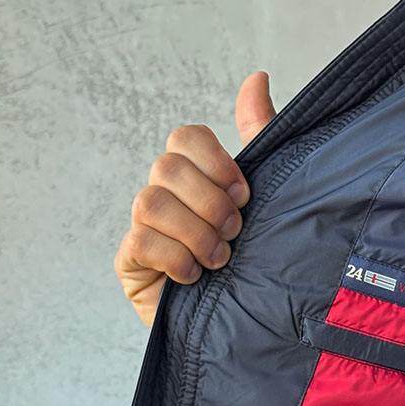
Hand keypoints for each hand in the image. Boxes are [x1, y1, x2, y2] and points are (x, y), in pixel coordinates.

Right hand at [114, 70, 277, 327]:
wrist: (258, 327)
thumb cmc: (263, 262)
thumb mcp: (272, 197)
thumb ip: (262, 137)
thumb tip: (257, 78)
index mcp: (199, 177)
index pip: (185, 137)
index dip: (215, 161)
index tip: (246, 194)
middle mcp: (168, 197)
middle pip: (167, 167)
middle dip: (210, 202)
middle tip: (237, 231)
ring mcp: (145, 229)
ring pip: (150, 202)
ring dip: (196, 233)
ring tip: (223, 261)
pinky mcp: (131, 265)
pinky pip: (139, 242)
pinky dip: (176, 259)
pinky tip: (197, 278)